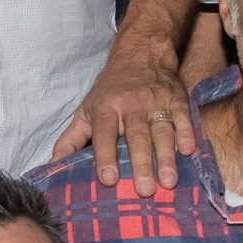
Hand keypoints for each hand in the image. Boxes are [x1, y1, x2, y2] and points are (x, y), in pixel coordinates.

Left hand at [51, 48, 196, 194]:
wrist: (141, 52)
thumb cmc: (111, 89)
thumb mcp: (86, 109)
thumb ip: (71, 138)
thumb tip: (53, 165)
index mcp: (106, 108)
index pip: (105, 134)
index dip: (106, 155)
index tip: (109, 179)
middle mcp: (132, 105)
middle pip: (137, 136)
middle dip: (141, 164)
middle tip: (144, 190)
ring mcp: (156, 101)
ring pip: (161, 130)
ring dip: (165, 156)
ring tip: (168, 181)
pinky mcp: (177, 99)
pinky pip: (183, 117)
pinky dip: (187, 133)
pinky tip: (188, 151)